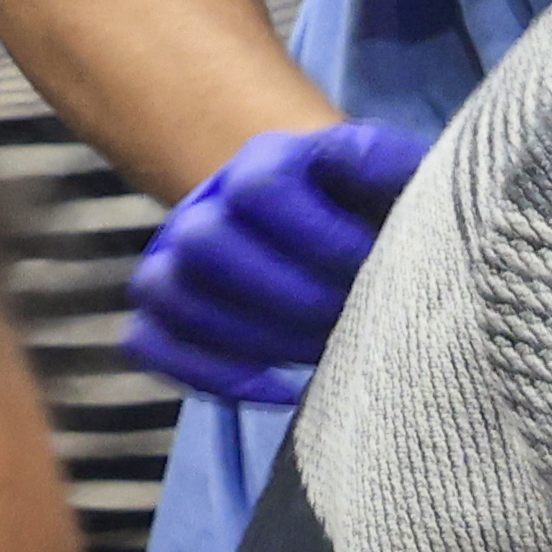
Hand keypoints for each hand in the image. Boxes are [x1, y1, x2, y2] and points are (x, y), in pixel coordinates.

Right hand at [124, 118, 431, 400]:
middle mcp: (209, 202)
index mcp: (267, 161)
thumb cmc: (379, 214)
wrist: (345, 231)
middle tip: (347, 320)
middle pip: (204, 240)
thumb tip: (366, 163)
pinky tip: (280, 391)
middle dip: (285, 296)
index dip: (319, 236)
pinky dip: (208, 374)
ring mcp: (177, 256)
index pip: (260, 187)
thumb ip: (393, 169)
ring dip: (249, 337)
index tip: (374, 267)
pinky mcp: (166, 310)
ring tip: (320, 354)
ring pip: (171, 292)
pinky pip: (150, 342)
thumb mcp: (402, 182)